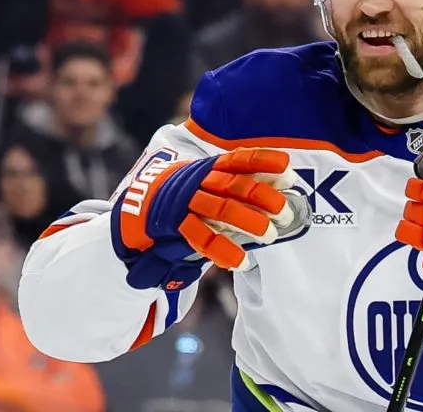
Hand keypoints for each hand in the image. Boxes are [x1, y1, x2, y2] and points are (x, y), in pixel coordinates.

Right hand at [112, 148, 307, 289]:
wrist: (134, 209)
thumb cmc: (183, 198)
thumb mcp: (205, 183)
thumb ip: (234, 187)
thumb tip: (277, 194)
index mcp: (209, 167)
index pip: (240, 160)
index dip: (265, 163)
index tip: (289, 172)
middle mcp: (198, 180)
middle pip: (236, 186)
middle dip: (264, 198)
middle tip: (286, 212)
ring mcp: (185, 201)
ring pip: (222, 210)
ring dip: (249, 222)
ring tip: (270, 236)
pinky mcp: (174, 225)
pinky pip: (201, 238)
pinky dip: (223, 251)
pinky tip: (241, 261)